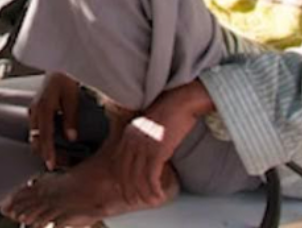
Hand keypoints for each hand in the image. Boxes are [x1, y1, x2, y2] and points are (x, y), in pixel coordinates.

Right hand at [28, 72, 78, 170]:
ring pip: (34, 136)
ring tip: (54, 160)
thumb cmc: (68, 85)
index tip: (51, 163)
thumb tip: (71, 138)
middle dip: (43, 153)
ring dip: (42, 149)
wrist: (58, 77)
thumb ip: (72, 117)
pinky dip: (42, 142)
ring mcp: (32, 111)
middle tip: (53, 166)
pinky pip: (35, 132)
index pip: (45, 130)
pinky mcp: (33, 115)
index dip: (48, 148)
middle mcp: (35, 108)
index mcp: (44, 102)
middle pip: (36, 137)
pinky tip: (50, 149)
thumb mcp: (73, 98)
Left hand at [114, 81, 213, 205]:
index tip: (129, 189)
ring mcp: (143, 144)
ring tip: (152, 200)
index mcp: (129, 132)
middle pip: (125, 173)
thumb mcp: (149, 123)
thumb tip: (144, 153)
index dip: (123, 179)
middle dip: (130, 190)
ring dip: (144, 193)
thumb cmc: (171, 109)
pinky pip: (151, 177)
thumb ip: (142, 136)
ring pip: (137, 178)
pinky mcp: (156, 150)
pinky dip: (154, 189)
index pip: (119, 162)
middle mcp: (132, 139)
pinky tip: (159, 195)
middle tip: (137, 201)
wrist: (182, 100)